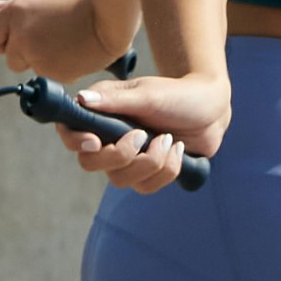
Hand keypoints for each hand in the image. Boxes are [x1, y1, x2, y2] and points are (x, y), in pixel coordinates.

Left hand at [0, 0, 94, 77]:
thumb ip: (17, 7)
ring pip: (30, 68)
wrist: (113, 19)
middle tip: (47, 40)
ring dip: (42, 61)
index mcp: (17, 12)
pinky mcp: (53, 73)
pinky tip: (75, 52)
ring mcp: (37, 57)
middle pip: (8, 58)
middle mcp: (22, 36)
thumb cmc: (83, 3)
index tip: (10, 38)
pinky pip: (50, 75)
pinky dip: (60, 68)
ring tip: (66, 43)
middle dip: (23, 53)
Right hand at [67, 66, 229, 193]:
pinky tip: (178, 149)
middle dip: (120, 155)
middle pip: (90, 163)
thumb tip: (82, 99)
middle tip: (143, 135)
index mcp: (101, 112)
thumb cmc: (177, 94)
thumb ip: (116, 100)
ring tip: (169, 139)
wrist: (210, 110)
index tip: (96, 141)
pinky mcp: (146, 173)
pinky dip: (167, 169)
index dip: (75, 142)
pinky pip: (146, 186)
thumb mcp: (148, 93)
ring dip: (150, 162)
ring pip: (120, 180)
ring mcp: (127, 158)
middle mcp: (108, 138)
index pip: (70, 133)